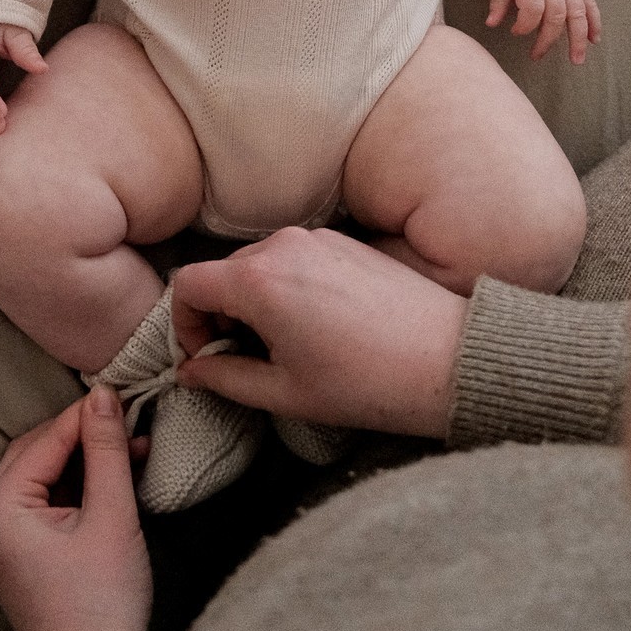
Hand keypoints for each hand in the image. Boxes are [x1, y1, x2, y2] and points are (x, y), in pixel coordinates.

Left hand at [0, 388, 151, 630]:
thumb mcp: (111, 517)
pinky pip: (43, 502)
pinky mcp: (16, 554)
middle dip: (85, 436)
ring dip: (84, 461)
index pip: (46, 441)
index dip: (88, 416)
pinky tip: (114, 479)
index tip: (127, 394)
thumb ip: (107, 451)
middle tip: (131, 420)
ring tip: (131, 449)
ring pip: (42, 476)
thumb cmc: (100, 604)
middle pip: (38, 453)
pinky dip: (76, 488)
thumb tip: (103, 395)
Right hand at [172, 227, 465, 437]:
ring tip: (284, 347)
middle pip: (221, 272)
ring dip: (253, 301)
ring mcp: (316, 238)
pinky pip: (293, 257)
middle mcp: (282, 246)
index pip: (187, 284)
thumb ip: (225, 378)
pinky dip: (286, 287)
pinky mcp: (343, 241)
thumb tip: (192, 371)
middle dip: (219, 315)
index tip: (204, 356)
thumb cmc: (366, 383)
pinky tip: (316, 327)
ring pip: (257, 264)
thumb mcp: (284, 392)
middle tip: (241, 359)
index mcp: (258, 280)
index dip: (182, 324)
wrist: (447, 360)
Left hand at [486, 0, 601, 63]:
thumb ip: (498, 0)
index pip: (533, 7)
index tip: (515, 33)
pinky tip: (594, 39)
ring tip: (576, 59)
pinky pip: (591, 4)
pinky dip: (594, 22)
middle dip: (548, 39)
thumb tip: (491, 23)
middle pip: (556, 15)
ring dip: (578, 38)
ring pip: (579, 13)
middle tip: (537, 55)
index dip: (524, 25)